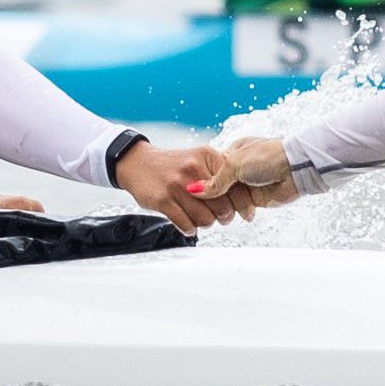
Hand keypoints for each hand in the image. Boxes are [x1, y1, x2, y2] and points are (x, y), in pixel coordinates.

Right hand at [115, 141, 253, 234]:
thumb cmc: (174, 166)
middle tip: (220, 217)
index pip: (236, 186)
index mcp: (207, 156)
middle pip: (223, 207)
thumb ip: (220, 175)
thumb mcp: (199, 159)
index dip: (243, 204)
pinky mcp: (162, 200)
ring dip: (206, 224)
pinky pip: (187, 225)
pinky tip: (188, 223)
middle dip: (224, 217)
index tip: (246, 213)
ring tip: (201, 218)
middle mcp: (193, 169)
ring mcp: (177, 185)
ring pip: (206, 219)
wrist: (138, 163)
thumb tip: (245, 199)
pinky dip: (191, 229)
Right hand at [196, 137, 301, 207]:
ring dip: (226, 207)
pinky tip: (234, 215)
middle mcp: (238, 168)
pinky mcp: (256, 198)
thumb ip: (214, 180)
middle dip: (215, 197)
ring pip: (228, 200)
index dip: (203, 181)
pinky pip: (240, 208)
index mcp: (231, 153)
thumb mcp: (235, 164)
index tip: (194, 192)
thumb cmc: (268, 157)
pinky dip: (238, 212)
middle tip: (210, 204)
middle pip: (218, 187)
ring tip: (224, 211)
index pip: (210, 170)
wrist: (296, 168)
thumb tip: (194, 190)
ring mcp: (247, 184)